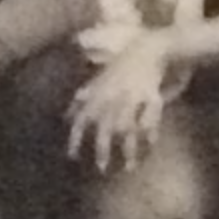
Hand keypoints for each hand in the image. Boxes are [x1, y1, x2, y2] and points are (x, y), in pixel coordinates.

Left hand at [66, 40, 168, 172]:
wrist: (149, 48)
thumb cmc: (123, 66)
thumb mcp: (99, 80)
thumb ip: (83, 98)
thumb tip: (66, 117)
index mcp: (99, 93)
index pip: (82, 117)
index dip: (76, 138)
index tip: (73, 157)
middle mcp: (113, 96)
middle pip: (105, 127)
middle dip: (102, 149)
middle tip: (101, 169)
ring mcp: (133, 96)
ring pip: (128, 126)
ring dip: (128, 148)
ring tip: (129, 167)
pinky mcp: (152, 95)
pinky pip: (150, 115)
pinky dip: (151, 130)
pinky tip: (151, 144)